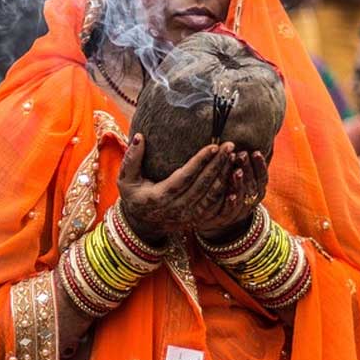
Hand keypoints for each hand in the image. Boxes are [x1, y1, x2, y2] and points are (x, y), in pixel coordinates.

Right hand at [116, 135, 235, 243]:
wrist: (142, 223)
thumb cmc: (134, 195)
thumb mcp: (126, 179)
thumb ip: (131, 158)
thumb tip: (139, 136)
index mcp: (159, 198)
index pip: (184, 178)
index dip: (199, 162)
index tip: (213, 146)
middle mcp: (175, 209)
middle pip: (202, 186)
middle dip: (218, 164)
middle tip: (230, 146)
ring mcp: (187, 217)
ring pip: (211, 196)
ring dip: (225, 176)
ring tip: (234, 157)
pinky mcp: (197, 220)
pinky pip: (216, 206)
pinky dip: (227, 191)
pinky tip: (234, 175)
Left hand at [197, 151, 269, 241]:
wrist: (214, 218)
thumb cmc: (226, 191)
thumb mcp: (236, 180)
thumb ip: (239, 166)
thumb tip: (235, 143)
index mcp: (256, 191)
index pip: (262, 177)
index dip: (260, 166)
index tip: (255, 152)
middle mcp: (251, 201)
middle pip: (253, 185)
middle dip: (248, 169)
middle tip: (242, 155)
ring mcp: (240, 212)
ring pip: (244, 197)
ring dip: (240, 184)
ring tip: (237, 172)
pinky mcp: (226, 219)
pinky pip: (231, 212)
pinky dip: (232, 203)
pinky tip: (230, 195)